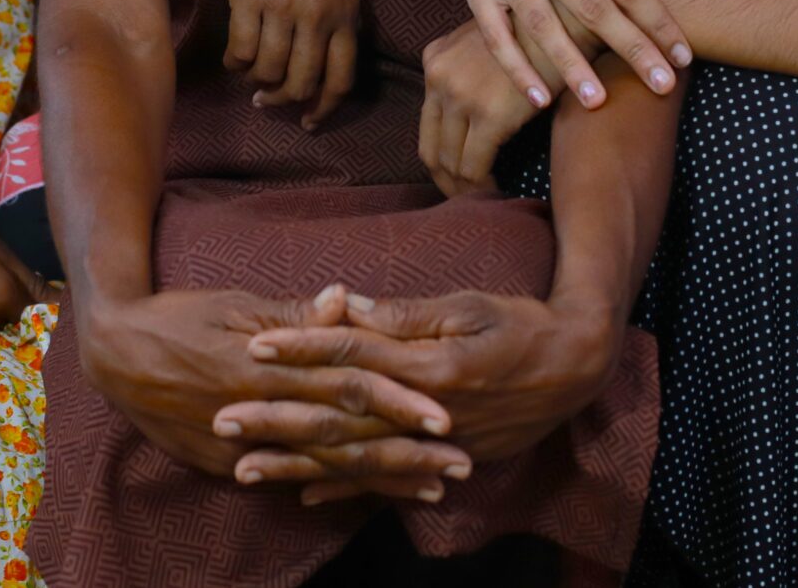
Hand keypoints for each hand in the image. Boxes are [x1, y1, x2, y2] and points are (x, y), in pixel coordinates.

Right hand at [75, 284, 464, 494]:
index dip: (398, 402)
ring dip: (377, 479)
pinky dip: (324, 487)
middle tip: (458, 465)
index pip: (348, 386)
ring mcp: (242, 446)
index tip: (444, 416)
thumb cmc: (181, 315)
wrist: (114, 353)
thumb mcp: (238, 304)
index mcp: (269, 366)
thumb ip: (294, 315)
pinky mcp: (224, 463)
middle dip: (405, 454)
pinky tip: (359, 497)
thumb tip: (346, 300)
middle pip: (345, 437)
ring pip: (322, 466)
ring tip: (427, 490)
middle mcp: (261, 411)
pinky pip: (284, 480)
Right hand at [224, 0, 360, 126]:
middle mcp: (317, 16)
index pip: (340, 78)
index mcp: (345, 11)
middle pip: (301, 83)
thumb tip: (326, 50)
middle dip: (283, 101)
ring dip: (255, 80)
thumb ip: (338, 12)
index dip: (323, 107)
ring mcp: (282, 7)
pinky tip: (232, 57)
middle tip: (267, 101)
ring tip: (248, 74)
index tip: (309, 120)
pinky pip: (241, 48)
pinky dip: (235, 61)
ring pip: (268, 70)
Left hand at [230, 290, 620, 481]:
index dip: (301, 348)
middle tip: (222, 420)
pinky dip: (343, 486)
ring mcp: (431, 443)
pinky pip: (383, 479)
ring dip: (296, 462)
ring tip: (243, 466)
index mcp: (429, 367)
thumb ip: (405, 315)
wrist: (575, 369)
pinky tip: (303, 492)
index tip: (252, 344)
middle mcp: (425, 413)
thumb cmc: (520, 324)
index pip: (351, 355)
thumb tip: (346, 305)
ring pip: (352, 457)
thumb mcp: (466, 306)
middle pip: (339, 418)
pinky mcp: (441, 457)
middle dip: (278, 420)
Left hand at [417, 21, 542, 196]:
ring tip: (483, 199)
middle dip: (445, 179)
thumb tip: (477, 113)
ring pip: (449, 161)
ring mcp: (460, 95)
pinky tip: (497, 191)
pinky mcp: (489, 115)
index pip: (428, 121)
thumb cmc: (538, 31)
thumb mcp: (489, 43)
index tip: (458, 174)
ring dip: (463, 187)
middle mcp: (438, 76)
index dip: (441, 155)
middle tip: (466, 198)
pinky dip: (482, 186)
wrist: (567, 17)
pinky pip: (474, 166)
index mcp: (435, 59)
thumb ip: (471, 72)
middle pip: (430, 146)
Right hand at [465, 0, 720, 110]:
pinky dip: (517, 68)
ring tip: (598, 101)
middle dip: (629, 48)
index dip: (657, 21)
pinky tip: (540, 98)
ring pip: (543, 24)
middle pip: (592, 6)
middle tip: (659, 86)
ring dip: (571, 65)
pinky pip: (496, 35)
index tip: (682, 58)